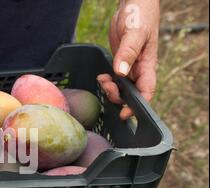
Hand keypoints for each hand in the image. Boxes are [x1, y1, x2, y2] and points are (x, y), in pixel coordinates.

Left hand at [97, 0, 159, 119]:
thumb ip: (128, 53)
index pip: (146, 92)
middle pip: (131, 94)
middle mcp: (139, 69)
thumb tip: (121, 73)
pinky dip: (107, 81)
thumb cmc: (140, 15)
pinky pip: (114, 79)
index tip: (125, 114)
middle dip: (118, 97)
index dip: (137, 106)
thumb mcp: (135, 33)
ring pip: (121, 88)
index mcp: (148, 65)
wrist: (133, 3)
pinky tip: (101, 77)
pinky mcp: (120, 61)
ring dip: (111, 89)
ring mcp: (129, 66)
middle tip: (107, 87)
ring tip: (103, 80)